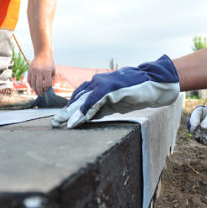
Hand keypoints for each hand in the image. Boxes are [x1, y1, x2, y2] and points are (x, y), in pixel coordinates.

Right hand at [27, 55, 54, 95]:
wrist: (42, 55)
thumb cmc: (49, 64)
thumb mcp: (53, 71)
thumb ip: (50, 80)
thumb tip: (47, 89)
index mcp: (47, 72)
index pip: (46, 84)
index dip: (46, 89)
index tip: (46, 90)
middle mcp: (39, 71)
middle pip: (38, 85)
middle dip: (40, 92)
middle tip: (41, 95)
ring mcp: (33, 71)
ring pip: (33, 84)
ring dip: (35, 90)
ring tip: (37, 93)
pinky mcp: (29, 70)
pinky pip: (29, 80)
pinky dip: (31, 85)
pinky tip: (33, 87)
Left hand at [51, 55, 179, 127]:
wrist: (152, 82)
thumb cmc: (136, 91)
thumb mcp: (116, 101)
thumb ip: (102, 107)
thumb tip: (89, 116)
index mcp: (99, 85)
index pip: (80, 97)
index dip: (70, 109)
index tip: (62, 119)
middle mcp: (97, 83)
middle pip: (77, 99)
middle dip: (66, 112)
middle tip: (55, 123)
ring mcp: (103, 85)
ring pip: (83, 101)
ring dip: (72, 114)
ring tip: (63, 125)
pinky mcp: (109, 89)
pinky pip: (94, 103)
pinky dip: (85, 112)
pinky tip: (77, 120)